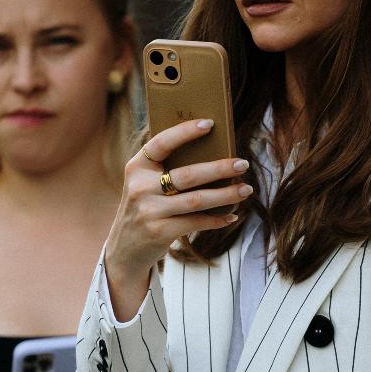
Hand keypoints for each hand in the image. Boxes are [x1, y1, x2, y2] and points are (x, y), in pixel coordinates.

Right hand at [104, 119, 251, 318]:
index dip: (185, 132)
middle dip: (219, 168)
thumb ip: (164, 168)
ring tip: (246, 189)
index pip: (161, 143)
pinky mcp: (159, 232)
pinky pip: (196, 222)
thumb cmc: (145, 207)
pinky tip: (232, 215)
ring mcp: (149, 211)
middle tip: (242, 164)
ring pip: (196, 200)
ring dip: (225, 195)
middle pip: (188, 175)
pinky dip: (217, 219)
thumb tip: (211, 151)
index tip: (210, 123)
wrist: (125, 248)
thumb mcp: (144, 184)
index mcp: (136, 167)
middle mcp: (140, 187)